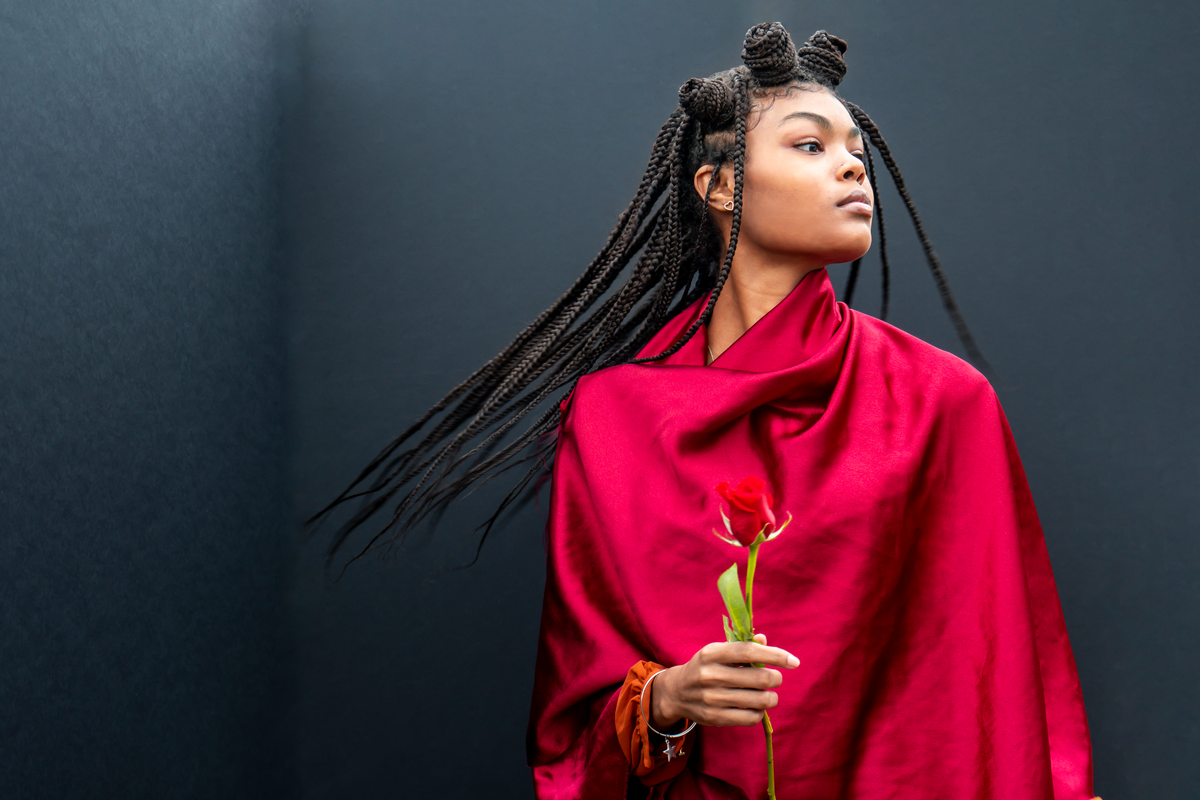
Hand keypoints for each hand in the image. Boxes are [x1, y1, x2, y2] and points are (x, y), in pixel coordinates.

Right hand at [650, 633, 798, 728]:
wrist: (676, 692)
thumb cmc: (705, 667)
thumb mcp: (718, 651)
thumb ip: (742, 645)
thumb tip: (764, 639)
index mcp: (711, 653)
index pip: (749, 652)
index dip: (775, 655)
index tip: (794, 661)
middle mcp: (710, 675)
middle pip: (760, 678)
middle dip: (775, 678)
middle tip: (775, 678)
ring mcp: (712, 698)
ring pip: (760, 700)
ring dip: (771, 697)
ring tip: (768, 694)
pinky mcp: (715, 717)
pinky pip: (751, 718)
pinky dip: (760, 712)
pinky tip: (756, 706)